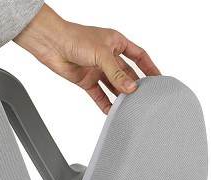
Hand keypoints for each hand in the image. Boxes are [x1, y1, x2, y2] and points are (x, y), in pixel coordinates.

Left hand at [14, 4, 160, 113]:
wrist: (52, 44)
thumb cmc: (75, 38)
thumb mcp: (102, 54)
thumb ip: (116, 73)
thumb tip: (130, 89)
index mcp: (116, 42)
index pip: (139, 56)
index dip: (149, 67)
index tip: (158, 79)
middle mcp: (108, 56)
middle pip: (127, 73)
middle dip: (135, 85)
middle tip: (144, 97)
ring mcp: (97, 69)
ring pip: (113, 86)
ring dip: (120, 96)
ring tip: (130, 107)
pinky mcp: (86, 81)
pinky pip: (99, 95)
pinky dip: (105, 103)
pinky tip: (112, 111)